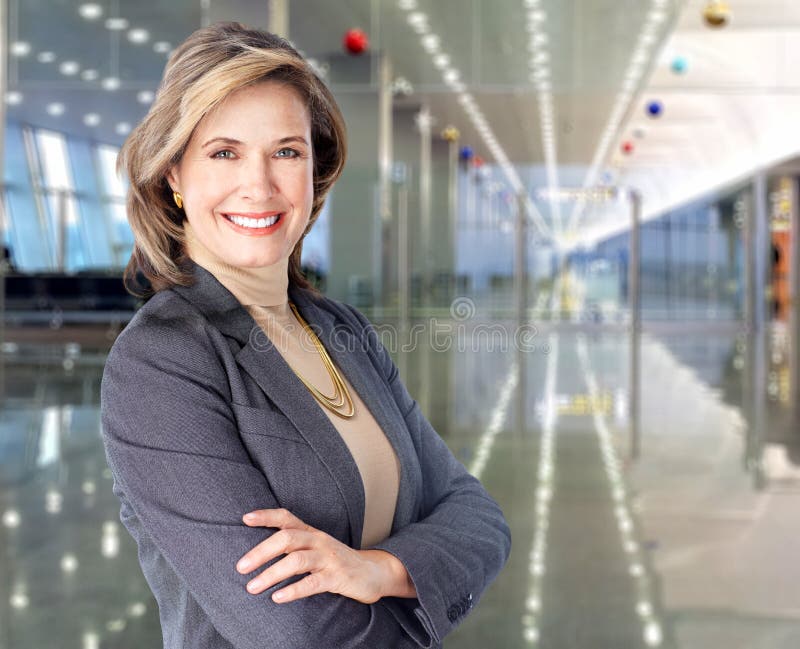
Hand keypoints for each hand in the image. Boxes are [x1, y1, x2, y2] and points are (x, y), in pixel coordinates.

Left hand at [237, 508, 391, 604]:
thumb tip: (257, 552)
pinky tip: (277, 598)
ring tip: (252, 587)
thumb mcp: (316, 547)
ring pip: (296, 560)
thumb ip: (293, 546)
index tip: (245, 518)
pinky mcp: (337, 577)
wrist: (373, 572)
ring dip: (271, 574)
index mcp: (311, 532)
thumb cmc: (336, 561)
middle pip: (287, 538)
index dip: (266, 516)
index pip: (287, 518)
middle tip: (240, 567)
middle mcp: (318, 541)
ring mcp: (328, 558)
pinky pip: (312, 583)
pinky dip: (293, 590)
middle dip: (261, 551)